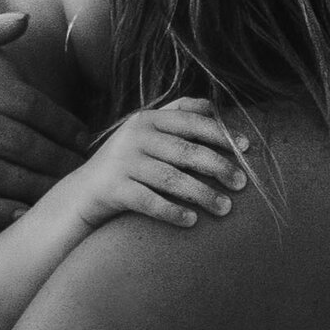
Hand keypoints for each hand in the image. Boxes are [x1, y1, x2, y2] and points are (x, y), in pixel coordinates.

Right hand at [67, 99, 249, 233]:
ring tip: (225, 208)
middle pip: (186, 151)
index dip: (220, 133)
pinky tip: (192, 221)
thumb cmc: (127, 163)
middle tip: (242, 184)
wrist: (83, 193)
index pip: (190, 121)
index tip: (246, 148)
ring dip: (203, 194)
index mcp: (147, 118)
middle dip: (218, 167)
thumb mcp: (146, 133)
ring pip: (171, 179)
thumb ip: (175, 117)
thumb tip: (214, 108)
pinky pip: (149, 202)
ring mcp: (122, 162)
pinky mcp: (114, 189)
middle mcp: (134, 136)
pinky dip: (172, 212)